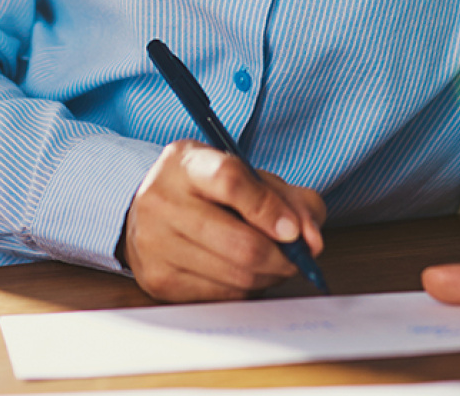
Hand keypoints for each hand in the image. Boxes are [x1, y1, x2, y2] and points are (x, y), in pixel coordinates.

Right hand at [121, 140, 325, 301]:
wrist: (149, 212)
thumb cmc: (207, 191)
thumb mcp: (247, 175)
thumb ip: (289, 199)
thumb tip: (311, 241)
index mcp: (186, 163)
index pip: (230, 182)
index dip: (269, 209)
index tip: (293, 231)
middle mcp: (161, 200)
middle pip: (240, 243)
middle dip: (282, 256)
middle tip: (296, 256)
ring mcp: (155, 243)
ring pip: (237, 276)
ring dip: (269, 275)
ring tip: (271, 262)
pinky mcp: (158, 280)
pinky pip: (223, 296)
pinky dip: (246, 289)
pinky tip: (244, 273)